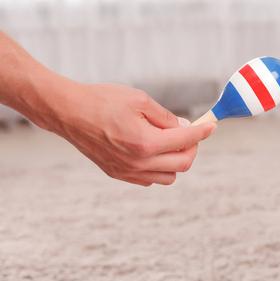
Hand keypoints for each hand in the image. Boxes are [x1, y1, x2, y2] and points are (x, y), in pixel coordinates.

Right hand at [48, 82, 215, 185]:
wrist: (67, 112)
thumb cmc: (102, 100)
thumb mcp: (140, 100)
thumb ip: (167, 117)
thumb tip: (185, 128)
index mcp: (145, 142)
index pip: (186, 141)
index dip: (202, 133)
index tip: (211, 126)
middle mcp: (138, 162)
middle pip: (183, 164)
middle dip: (192, 148)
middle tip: (189, 134)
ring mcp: (128, 172)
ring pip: (169, 176)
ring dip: (176, 161)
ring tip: (168, 142)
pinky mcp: (119, 175)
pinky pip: (151, 179)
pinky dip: (159, 168)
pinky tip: (152, 151)